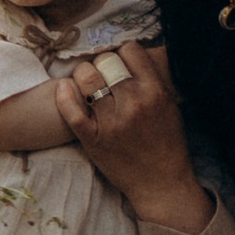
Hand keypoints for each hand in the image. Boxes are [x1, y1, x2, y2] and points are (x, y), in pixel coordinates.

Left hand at [49, 41, 214, 230]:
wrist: (162, 184)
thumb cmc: (168, 144)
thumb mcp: (170, 106)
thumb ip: (152, 80)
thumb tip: (130, 54)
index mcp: (155, 92)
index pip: (130, 50)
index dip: (123, 53)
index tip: (120, 62)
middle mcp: (133, 103)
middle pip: (105, 60)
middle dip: (102, 64)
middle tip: (103, 75)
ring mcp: (111, 122)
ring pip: (86, 78)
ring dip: (84, 77)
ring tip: (87, 85)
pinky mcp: (93, 140)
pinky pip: (71, 110)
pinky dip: (64, 96)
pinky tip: (64, 89)